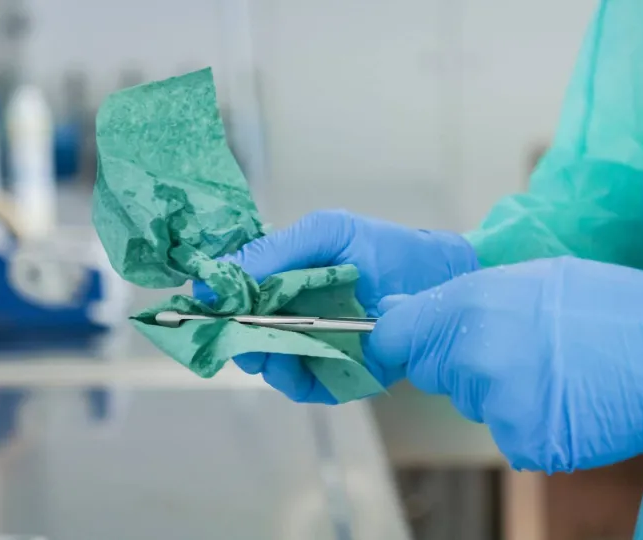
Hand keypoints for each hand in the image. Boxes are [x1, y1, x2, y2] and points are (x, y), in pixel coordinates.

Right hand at [193, 210, 478, 402]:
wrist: (439, 280)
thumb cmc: (386, 249)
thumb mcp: (327, 233)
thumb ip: (275, 250)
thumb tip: (218, 274)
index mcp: (285, 279)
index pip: (236, 295)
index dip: (217, 302)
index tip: (203, 303)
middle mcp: (293, 316)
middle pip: (246, 336)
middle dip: (237, 335)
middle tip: (235, 333)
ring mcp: (315, 348)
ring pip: (271, 365)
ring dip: (266, 359)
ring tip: (271, 348)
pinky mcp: (339, 376)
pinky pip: (306, 386)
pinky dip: (299, 377)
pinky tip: (301, 364)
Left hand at [369, 256, 642, 471]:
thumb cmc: (605, 305)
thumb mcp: (527, 277)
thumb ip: (456, 298)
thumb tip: (396, 311)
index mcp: (471, 303)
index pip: (394, 336)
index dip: (398, 342)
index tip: (407, 345)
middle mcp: (474, 355)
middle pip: (434, 372)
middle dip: (461, 364)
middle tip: (519, 348)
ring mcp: (497, 402)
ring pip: (473, 404)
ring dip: (499, 394)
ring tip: (552, 371)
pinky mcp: (522, 440)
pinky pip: (507, 434)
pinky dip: (529, 425)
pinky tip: (563, 401)